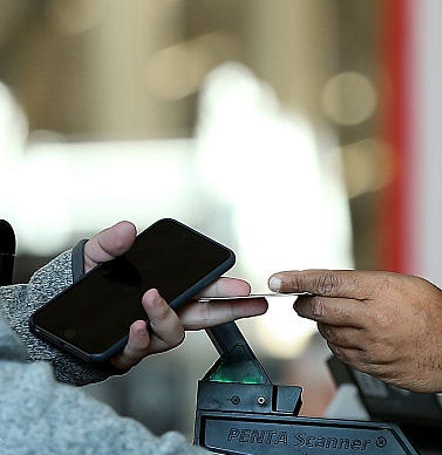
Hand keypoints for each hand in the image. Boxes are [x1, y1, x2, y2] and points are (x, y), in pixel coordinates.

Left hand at [83, 221, 268, 370]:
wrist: (51, 317)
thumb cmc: (81, 285)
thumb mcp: (95, 257)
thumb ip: (111, 243)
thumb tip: (127, 229)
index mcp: (166, 291)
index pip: (203, 291)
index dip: (226, 291)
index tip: (243, 288)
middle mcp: (162, 315)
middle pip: (204, 316)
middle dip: (231, 310)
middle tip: (249, 302)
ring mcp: (146, 336)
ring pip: (171, 334)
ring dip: (166, 316)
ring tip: (151, 299)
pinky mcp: (125, 353)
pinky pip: (139, 351)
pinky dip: (139, 338)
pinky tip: (134, 325)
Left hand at [268, 269, 441, 392]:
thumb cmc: (439, 314)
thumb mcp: (406, 285)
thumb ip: (369, 285)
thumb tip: (334, 286)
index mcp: (382, 290)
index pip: (328, 281)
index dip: (298, 279)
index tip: (278, 279)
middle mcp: (374, 318)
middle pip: (320, 309)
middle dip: (304, 304)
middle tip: (301, 301)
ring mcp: (372, 346)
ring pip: (328, 334)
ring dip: (326, 325)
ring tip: (345, 319)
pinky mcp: (373, 367)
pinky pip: (343, 354)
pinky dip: (340, 343)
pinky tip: (354, 337)